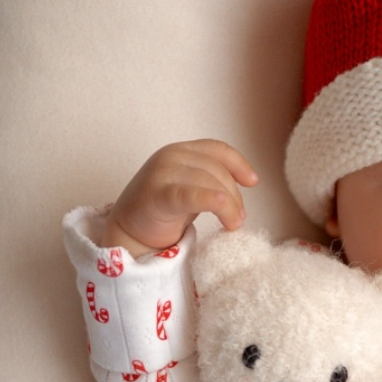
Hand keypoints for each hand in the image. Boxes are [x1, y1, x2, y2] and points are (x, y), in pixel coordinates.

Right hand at [96, 139, 258, 254]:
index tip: (253, 182)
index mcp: (181, 151)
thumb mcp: (191, 188)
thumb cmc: (162, 211)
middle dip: (234, 195)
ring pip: (209, 182)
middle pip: (216, 170)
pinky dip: (213, 201)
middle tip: (238, 219)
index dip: (239, 163)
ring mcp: (162, 173)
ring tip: (232, 224)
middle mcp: (171, 156)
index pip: (217, 150)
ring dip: (228, 205)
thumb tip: (245, 185)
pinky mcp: (158, 195)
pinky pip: (192, 195)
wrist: (128, 232)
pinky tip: (226, 214)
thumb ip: (211, 181)